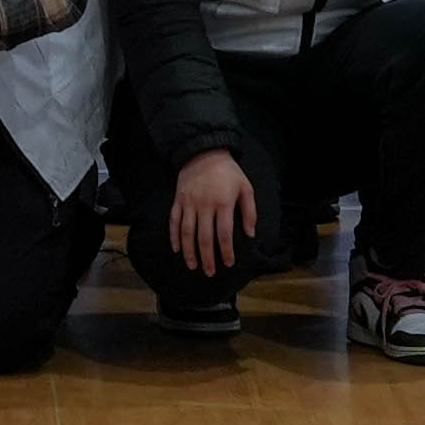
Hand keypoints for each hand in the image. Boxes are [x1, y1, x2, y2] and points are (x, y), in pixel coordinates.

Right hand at [163, 153, 258, 272]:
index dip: (226, 251)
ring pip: (187, 232)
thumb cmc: (228, 172)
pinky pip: (174, 221)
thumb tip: (250, 234)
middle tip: (210, 272)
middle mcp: (204, 205)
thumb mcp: (245, 187)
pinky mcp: (178, 200)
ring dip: (189, 251)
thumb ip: (250, 211)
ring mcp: (189, 203)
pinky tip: (176, 249)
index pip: (224, 233)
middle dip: (207, 258)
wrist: (204, 152)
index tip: (228, 263)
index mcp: (223, 203)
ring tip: (193, 266)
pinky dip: (174, 237)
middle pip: (205, 237)